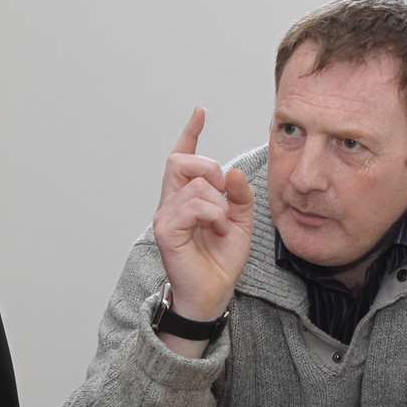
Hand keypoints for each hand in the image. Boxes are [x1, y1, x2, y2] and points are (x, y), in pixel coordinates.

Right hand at [152, 107, 255, 322]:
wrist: (212, 294)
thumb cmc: (221, 261)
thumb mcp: (241, 222)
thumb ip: (239, 196)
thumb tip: (232, 172)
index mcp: (186, 198)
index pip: (182, 158)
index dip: (190, 134)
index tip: (200, 112)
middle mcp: (171, 203)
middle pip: (181, 161)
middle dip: (208, 169)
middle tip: (223, 196)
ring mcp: (165, 216)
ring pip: (193, 185)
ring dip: (218, 204)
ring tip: (222, 226)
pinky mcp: (165, 231)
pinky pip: (191, 206)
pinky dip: (212, 214)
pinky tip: (217, 229)